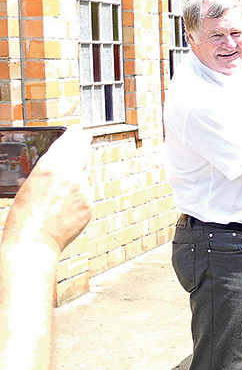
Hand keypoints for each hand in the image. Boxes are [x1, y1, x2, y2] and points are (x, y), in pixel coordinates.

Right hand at [5, 126, 92, 252]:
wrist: (35, 240)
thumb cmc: (25, 215)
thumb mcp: (30, 184)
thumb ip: (49, 172)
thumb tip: (62, 166)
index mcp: (50, 167)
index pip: (66, 143)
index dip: (74, 134)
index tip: (78, 129)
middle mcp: (69, 175)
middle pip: (82, 152)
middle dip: (83, 143)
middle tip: (85, 136)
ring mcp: (82, 190)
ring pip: (86, 172)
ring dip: (81, 169)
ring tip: (73, 172)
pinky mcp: (89, 203)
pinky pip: (87, 191)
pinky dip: (81, 190)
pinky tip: (70, 197)